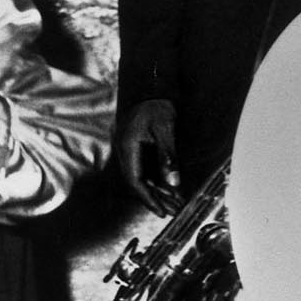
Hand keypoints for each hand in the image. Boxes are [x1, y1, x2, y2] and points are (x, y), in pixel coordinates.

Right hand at [117, 98, 180, 216]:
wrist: (151, 88)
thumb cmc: (158, 106)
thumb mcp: (166, 129)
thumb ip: (168, 156)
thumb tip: (173, 183)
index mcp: (127, 147)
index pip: (135, 181)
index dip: (148, 199)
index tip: (161, 212)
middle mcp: (125, 151)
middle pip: (138, 182)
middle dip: (155, 199)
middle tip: (172, 212)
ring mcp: (131, 150)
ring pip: (143, 177)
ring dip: (158, 191)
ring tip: (175, 205)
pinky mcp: (138, 149)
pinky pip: (147, 169)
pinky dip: (159, 180)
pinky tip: (171, 190)